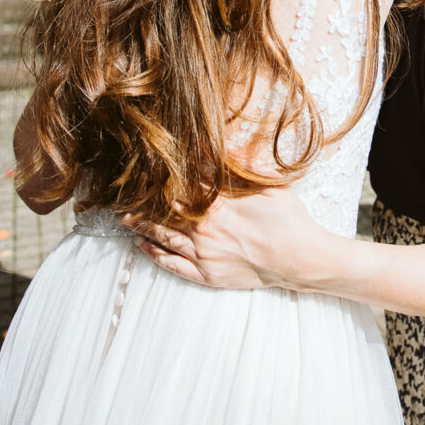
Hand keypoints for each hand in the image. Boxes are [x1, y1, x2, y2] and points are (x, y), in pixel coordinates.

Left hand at [124, 186, 318, 288]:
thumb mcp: (268, 185)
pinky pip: (173, 265)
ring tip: (126, 218)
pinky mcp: (207, 275)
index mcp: (217, 204)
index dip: (162, 180)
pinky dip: (155, 255)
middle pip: (164, 213)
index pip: (180, 188)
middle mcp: (204, 229)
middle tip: (125, 196)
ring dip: (143, 226)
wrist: (299, 258)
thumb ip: (243, 168)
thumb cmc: (288, 220)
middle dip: (145, 203)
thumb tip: (224, 149)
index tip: (146, 172)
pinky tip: (143, 247)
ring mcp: (203, 254)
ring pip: (164, 238)